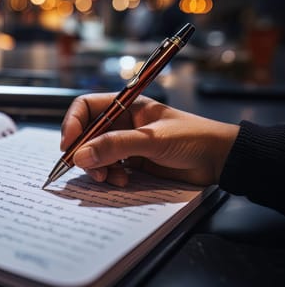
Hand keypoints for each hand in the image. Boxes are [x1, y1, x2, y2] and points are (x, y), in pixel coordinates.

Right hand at [60, 93, 239, 186]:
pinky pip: (110, 168)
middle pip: (88, 134)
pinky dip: (111, 176)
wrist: (219, 160)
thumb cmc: (192, 138)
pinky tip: (124, 181)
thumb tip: (80, 155)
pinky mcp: (132, 161)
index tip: (68, 145)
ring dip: (99, 168)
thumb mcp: (152, 140)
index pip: (87, 107)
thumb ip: (116, 146)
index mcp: (126, 106)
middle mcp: (122, 123)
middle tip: (88, 169)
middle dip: (85, 152)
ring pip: (96, 154)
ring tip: (112, 178)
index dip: (73, 123)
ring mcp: (126, 143)